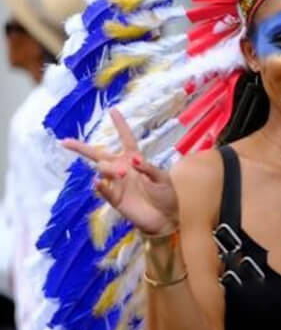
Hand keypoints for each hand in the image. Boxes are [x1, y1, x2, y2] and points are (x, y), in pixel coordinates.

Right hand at [62, 109, 178, 235]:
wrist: (165, 219)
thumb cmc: (166, 196)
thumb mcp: (162, 179)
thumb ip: (149, 168)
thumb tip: (134, 160)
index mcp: (135, 160)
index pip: (126, 138)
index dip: (120, 125)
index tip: (113, 110)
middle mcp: (122, 169)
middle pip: (98, 154)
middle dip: (81, 147)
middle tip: (65, 141)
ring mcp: (116, 183)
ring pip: (101, 170)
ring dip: (107, 169)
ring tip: (119, 174)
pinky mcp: (114, 198)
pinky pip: (102, 189)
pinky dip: (100, 185)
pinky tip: (99, 182)